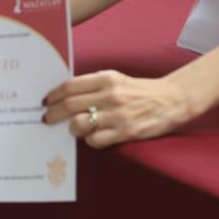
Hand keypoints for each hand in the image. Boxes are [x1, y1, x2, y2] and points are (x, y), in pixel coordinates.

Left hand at [43, 70, 198, 147]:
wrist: (172, 100)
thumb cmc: (140, 91)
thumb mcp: (117, 80)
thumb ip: (94, 86)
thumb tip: (65, 97)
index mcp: (107, 78)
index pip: (70, 86)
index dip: (53, 95)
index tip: (46, 101)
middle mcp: (111, 95)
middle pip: (70, 106)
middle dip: (53, 114)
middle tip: (47, 119)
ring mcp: (118, 115)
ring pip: (79, 124)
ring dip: (72, 128)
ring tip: (73, 128)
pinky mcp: (125, 132)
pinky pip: (95, 140)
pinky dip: (89, 140)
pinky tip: (93, 136)